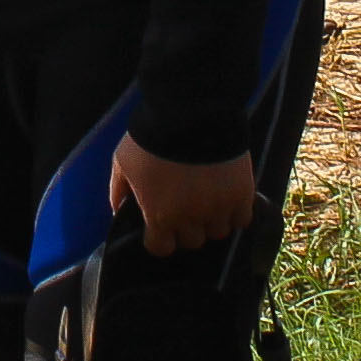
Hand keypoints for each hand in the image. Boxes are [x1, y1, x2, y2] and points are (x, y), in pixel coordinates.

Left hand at [109, 135, 257, 253]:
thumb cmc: (150, 137)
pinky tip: (227, 197)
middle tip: (186, 207)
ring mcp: (219, 208)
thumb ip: (118, 190)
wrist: (190, 111)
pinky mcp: (242, 194)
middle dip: (187, 227)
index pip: (162, 248)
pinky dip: (236, 212)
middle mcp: (191, 218)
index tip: (161, 227)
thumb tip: (118, 210)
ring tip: (209, 200)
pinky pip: (242, 219)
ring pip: (219, 231)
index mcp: (159, 215)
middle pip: (193, 241)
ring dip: (213, 220)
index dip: (161, 238)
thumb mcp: (123, 161)